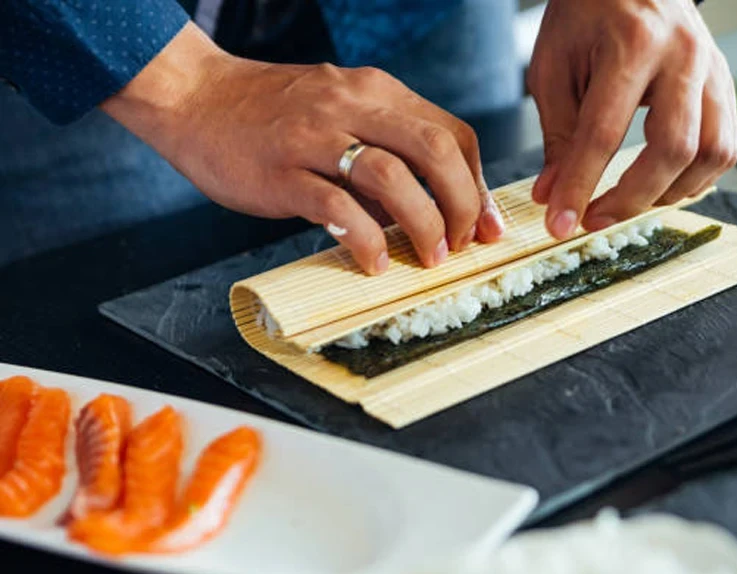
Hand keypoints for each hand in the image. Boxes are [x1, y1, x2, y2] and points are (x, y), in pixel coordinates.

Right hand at [102, 23, 504, 274]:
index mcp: (375, 91)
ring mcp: (315, 137)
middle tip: (464, 244)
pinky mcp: (282, 171)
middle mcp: (352, 106)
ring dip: (424, 223)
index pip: (451, 132)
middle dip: (463, 204)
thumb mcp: (340, 109)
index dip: (477, 184)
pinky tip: (374, 262)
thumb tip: (430, 203)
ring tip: (429, 256)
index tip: (484, 224)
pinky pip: (338, 208)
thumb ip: (384, 146)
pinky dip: (366, 240)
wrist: (195, 97)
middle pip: (435, 150)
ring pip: (393, 177)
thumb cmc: (272, 112)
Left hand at [528, 0, 736, 237]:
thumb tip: (552, 197)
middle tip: (593, 220)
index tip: (558, 225)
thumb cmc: (584, 17)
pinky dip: (697, 178)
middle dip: (631, 199)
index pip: (604, 134)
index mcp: (632, 43)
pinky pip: (726, 146)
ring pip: (712, 154)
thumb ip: (556, 136)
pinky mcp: (725, 82)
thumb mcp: (553, 68)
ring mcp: (712, 68)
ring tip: (628, 202)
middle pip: (673, 149)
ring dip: (669, 193)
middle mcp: (683, 56)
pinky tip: (663, 185)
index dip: (579, 187)